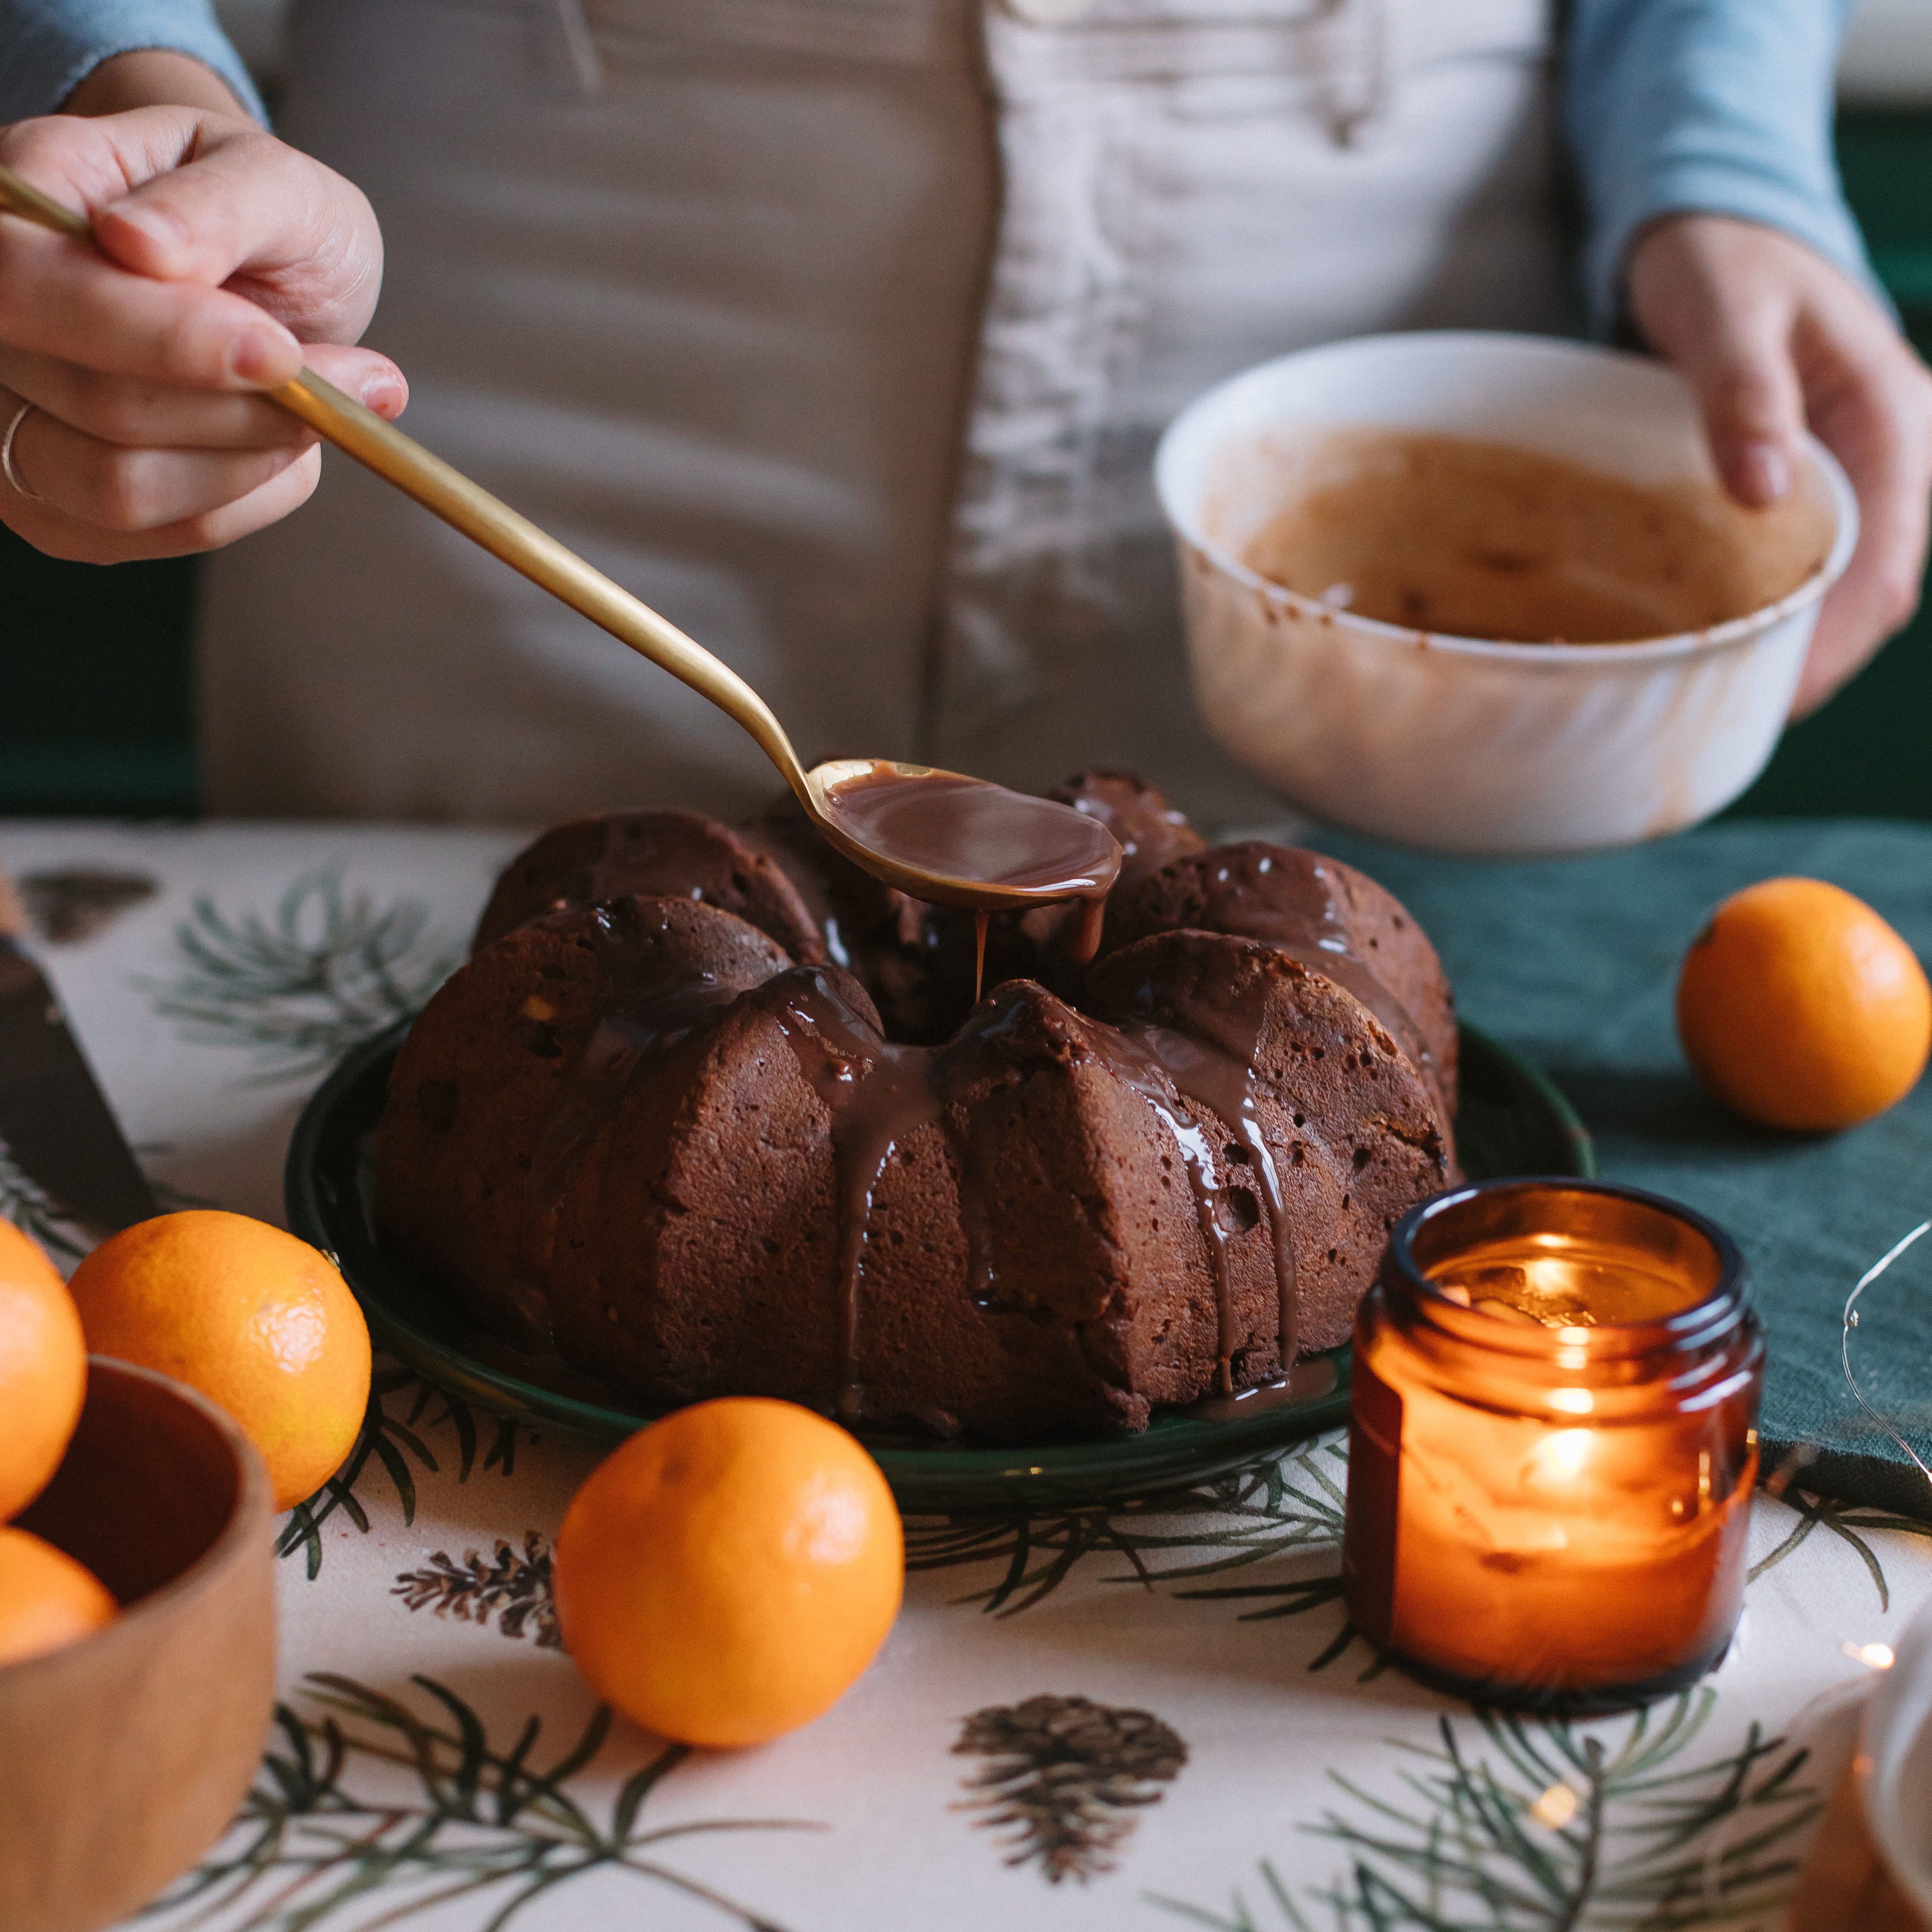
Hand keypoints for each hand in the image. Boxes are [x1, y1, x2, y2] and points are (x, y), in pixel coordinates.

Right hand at [0, 98, 403, 561]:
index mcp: (18, 197)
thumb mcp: (270, 178)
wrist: (261, 269)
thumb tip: (139, 244)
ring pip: (120, 488)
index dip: (164, 337)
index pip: (30, 285)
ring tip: (320, 408)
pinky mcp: (56, 501)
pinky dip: (246, 498)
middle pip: (98, 404)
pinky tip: (278, 445)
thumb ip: (215, 203)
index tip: (282, 351)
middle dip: (244, 408)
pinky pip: (159, 532)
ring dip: (252, 459)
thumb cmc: (258, 213)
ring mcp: (9, 415)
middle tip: (358, 380)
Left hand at [1628, 213, 1931, 715]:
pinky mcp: (1817, 482)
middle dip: (1816, 658)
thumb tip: (1763, 491)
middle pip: (1874, 589)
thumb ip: (1742, 391)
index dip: (1840, 639)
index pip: (1890, 559)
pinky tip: (1722, 641)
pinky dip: (1777, 606)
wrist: (1717, 230)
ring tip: (1722, 697)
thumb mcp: (1723, 309)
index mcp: (1891, 417)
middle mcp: (1892, 452)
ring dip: (1797, 642)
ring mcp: (1859, 471)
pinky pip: (1812, 561)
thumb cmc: (1721, 261)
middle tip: (1732, 716)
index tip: (1778, 695)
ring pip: (1846, 583)